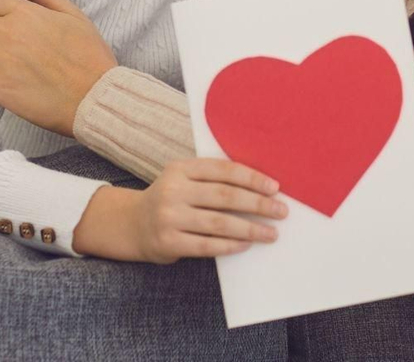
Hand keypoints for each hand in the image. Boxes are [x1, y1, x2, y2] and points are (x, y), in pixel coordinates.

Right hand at [133, 158, 289, 263]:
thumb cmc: (172, 199)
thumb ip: (213, 178)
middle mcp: (173, 190)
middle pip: (225, 196)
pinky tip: (246, 244)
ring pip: (219, 223)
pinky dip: (230, 245)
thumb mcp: (184, 179)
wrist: (132, 224)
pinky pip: (207, 245)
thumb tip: (261, 187)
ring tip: (271, 233)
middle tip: (281, 211)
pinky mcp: (168, 242)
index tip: (275, 188)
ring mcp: (169, 217)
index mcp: (181, 168)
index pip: (224, 170)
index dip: (252, 178)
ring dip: (250, 229)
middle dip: (258, 204)